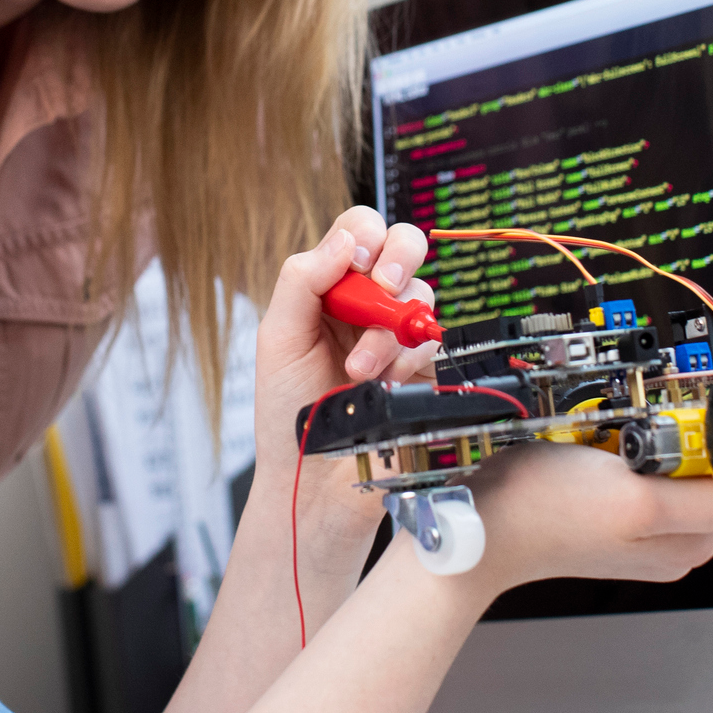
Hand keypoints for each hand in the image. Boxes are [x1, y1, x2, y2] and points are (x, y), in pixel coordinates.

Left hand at [255, 209, 437, 519]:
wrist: (312, 481)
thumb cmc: (288, 411)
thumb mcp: (279, 337)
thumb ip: (303, 280)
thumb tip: (345, 239)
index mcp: (330, 286)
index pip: (359, 230)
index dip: (364, 234)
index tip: (356, 261)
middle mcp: (368, 303)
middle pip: (405, 246)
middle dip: (399, 260)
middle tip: (382, 289)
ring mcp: (398, 334)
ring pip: (421, 296)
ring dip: (388, 330)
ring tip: (358, 370)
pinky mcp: (423, 368)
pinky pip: (433, 341)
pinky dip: (406, 360)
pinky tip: (380, 385)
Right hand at [463, 442, 712, 591]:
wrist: (481, 519)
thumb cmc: (546, 512)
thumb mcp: (636, 500)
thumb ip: (700, 499)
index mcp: (686, 547)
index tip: (700, 427)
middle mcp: (666, 542)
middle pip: (708, 477)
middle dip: (687, 445)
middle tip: (646, 432)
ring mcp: (635, 527)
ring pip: (671, 468)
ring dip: (653, 443)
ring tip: (617, 438)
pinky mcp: (607, 510)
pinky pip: (636, 468)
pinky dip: (624, 448)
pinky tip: (600, 444)